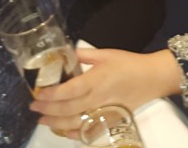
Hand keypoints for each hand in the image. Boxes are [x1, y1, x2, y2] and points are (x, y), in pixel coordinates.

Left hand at [29, 48, 181, 136]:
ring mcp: (104, 112)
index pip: (68, 90)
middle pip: (68, 109)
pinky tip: (65, 132)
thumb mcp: (106, 53)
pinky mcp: (111, 120)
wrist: (153, 77)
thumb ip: (83, 54)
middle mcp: (97, 98)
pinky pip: (92, 131)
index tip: (37, 94)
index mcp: (95, 80)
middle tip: (34, 108)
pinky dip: (77, 134)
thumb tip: (64, 54)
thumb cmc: (129, 63)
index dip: (50, 95)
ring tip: (43, 121)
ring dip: (57, 123)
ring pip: (76, 122)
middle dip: (48, 110)